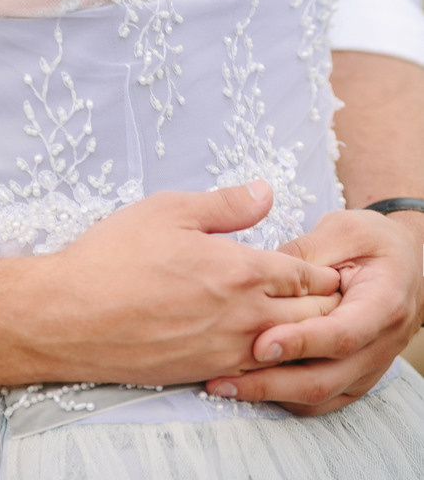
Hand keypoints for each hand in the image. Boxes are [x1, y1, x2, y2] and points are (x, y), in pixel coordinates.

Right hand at [32, 181, 341, 387]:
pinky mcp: (207, 372)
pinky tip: (259, 345)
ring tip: (301, 321)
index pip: (304, 275)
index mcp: (239, 270)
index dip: (321, 272)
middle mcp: (243, 316)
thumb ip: (225, 204)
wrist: (73, 316)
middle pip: (310, 318)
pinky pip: (258, 372)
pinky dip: (270, 359)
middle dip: (324, 306)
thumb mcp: (168, 210)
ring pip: (288, 349)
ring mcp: (226, 350)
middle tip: (326, 296)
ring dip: (302, 336)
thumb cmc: (115, 256)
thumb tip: (265, 191)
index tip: (329, 269)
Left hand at [207, 207, 423, 414]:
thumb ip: (306, 253)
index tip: (260, 344)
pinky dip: (284, 398)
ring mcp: (367, 368)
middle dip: (273, 381)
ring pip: (319, 395)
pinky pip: (319, 399)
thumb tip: (261, 269)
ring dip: (271, 394)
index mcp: (382, 305)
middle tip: (225, 376)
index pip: (342, 334)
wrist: (406, 266)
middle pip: (326, 378)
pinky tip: (247, 388)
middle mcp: (379, 346)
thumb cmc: (374, 243)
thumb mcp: (344, 231)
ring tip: (224, 385)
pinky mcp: (353, 378)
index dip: (301, 342)